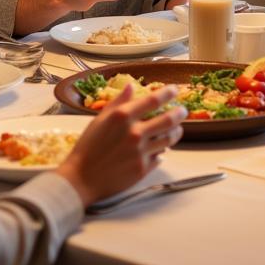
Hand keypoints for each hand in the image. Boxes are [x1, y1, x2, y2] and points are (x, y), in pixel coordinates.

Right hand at [57, 83, 187, 205]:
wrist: (82, 178)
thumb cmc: (88, 147)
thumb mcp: (99, 120)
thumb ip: (118, 102)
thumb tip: (131, 86)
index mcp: (123, 117)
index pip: (153, 100)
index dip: (167, 93)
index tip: (174, 90)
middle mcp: (134, 133)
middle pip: (168, 120)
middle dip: (179, 113)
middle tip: (183, 111)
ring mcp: (140, 152)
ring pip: (169, 139)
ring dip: (175, 132)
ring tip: (176, 129)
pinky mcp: (143, 169)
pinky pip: (160, 156)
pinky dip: (162, 151)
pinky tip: (161, 149)